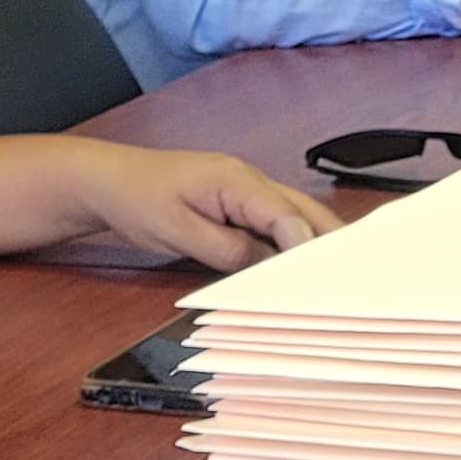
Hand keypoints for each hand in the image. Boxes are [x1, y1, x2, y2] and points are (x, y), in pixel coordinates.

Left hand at [75, 144, 344, 270]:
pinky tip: (295, 269)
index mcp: (235, 180)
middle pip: (303, 211)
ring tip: (331, 278)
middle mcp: (249, 181)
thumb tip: (265, 267)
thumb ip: (225, 250)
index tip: (321, 277)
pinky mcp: (239, 206)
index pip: (285, 213)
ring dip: (311, 244)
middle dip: (328, 242)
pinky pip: (274, 224)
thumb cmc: (137, 198)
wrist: (109, 181)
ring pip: (294, 217)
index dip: (306, 246)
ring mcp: (246, 192)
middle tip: (351, 277)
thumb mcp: (177, 232)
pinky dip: (289, 244)